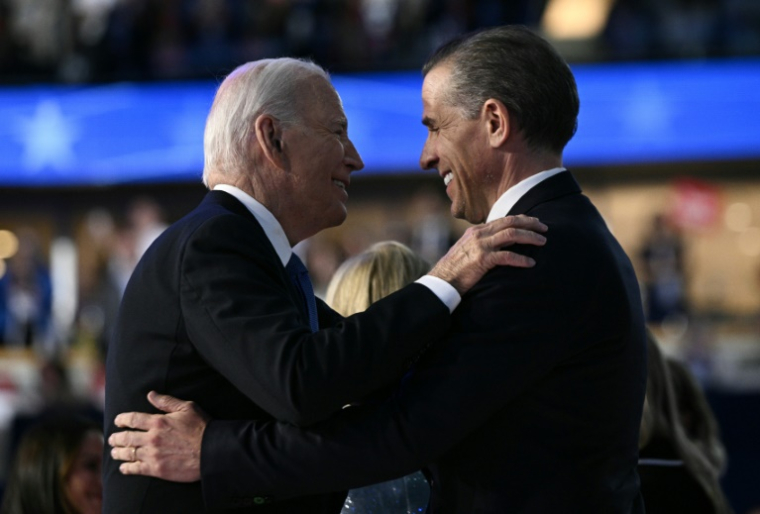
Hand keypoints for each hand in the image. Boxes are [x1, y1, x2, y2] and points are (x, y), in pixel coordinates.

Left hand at [109, 391, 209, 481]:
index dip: (122, 419)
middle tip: (112, 439)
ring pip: (128, 453)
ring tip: (115, 452)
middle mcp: (152, 438)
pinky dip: (126, 468)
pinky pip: (135, 469)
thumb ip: (166, 402)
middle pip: (126, 437)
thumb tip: (150, 394)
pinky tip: (124, 468)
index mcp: (158, 422)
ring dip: (118, 453)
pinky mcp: (157, 469)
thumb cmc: (201, 427)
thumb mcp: (187, 408)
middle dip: (116, 438)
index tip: (118, 421)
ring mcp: (153, 455)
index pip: (132, 419)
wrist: (211, 451)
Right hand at [429, 215, 546, 293]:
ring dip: (530, 237)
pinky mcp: (482, 260)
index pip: (503, 219)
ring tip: (543, 242)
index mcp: (477, 231)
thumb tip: (500, 245)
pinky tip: (531, 263)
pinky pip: (507, 256)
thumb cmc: (456, 269)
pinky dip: (521, 259)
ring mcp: (480, 246)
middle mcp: (479, 234)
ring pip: (511, 235)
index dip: (522, 219)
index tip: (535, 222)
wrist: (442, 281)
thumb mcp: (469, 250)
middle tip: (545, 228)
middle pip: (510, 222)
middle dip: (530, 224)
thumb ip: (483, 244)